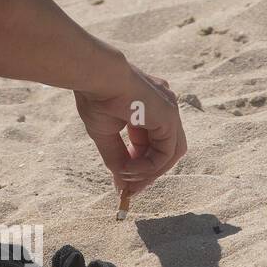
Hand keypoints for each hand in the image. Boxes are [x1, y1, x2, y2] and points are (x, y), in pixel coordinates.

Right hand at [74, 62, 186, 195]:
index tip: (122, 180)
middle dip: (147, 172)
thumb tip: (122, 179)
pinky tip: (130, 168)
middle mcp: (164, 108)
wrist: (97, 77)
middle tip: (128, 190)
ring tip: (127, 181)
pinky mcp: (170, 117)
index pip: (152, 142)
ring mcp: (170, 111)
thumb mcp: (105, 133)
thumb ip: (116, 156)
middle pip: (164, 149)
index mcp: (149, 107)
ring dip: (149, 172)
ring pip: (170, 154)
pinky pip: (166, 153)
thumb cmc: (96, 97)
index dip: (138, 163)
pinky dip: (149, 166)